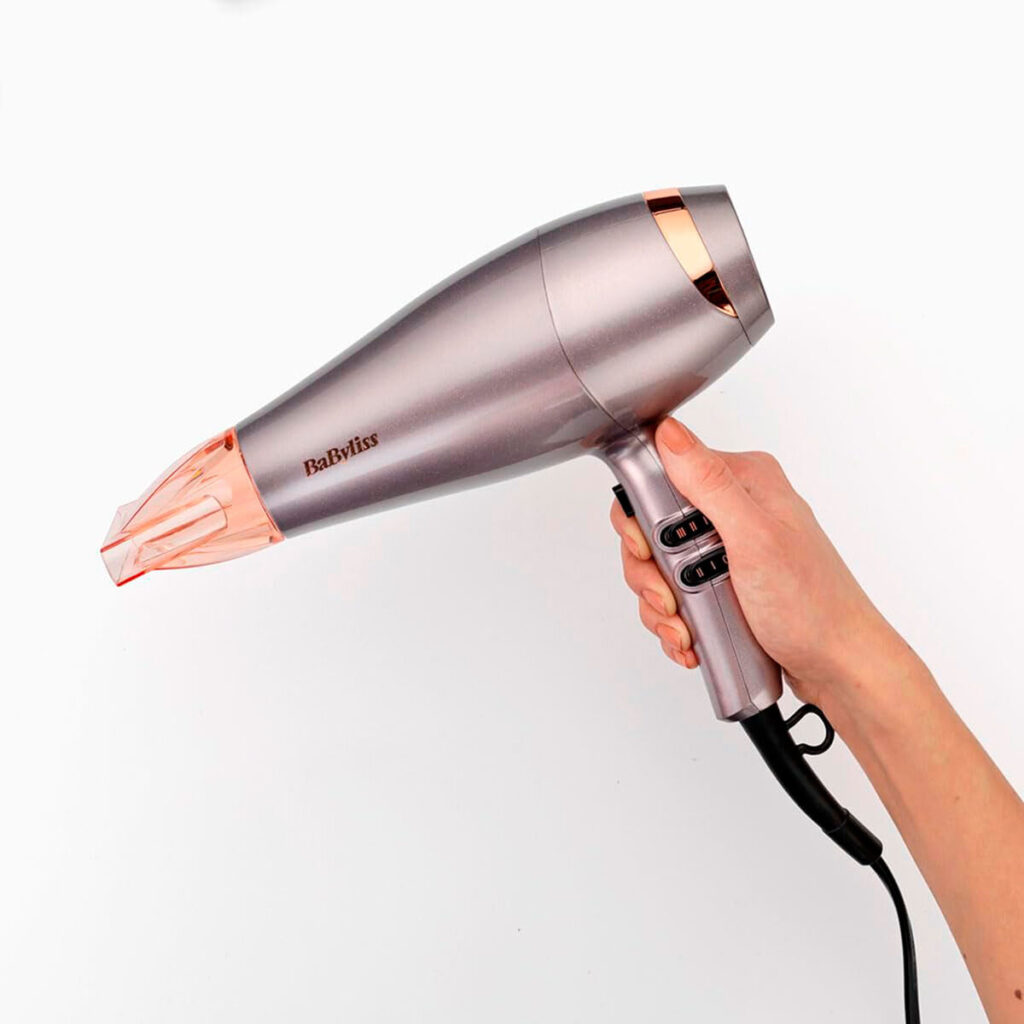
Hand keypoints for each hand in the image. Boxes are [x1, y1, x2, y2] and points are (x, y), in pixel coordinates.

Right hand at [610, 417, 897, 708]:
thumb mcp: (754, 537)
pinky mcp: (724, 583)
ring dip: (662, 604)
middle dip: (650, 572)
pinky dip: (675, 621)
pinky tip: (691, 635)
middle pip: (652, 528)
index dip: (641, 517)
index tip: (647, 550)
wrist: (838, 665)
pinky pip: (676, 595)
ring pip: (659, 567)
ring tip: (685, 626)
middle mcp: (735, 510)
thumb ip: (709, 483)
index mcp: (744, 482)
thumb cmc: (813, 604)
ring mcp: (728, 550)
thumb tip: (669, 432)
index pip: (661, 475)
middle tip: (670, 596)